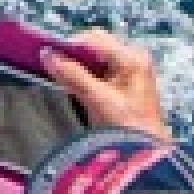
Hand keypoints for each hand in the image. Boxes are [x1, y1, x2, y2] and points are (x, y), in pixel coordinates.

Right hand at [41, 29, 172, 140]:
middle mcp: (134, 58)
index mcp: (131, 58)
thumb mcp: (97, 99)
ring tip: (65, 80)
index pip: (93, 39)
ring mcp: (132, 70)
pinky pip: (102, 69)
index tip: (49, 57)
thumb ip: (71, 75)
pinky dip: (87, 75)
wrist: (147, 154)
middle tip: (56, 69)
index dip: (69, 46)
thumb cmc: (126, 126)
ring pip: (97, 57)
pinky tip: (77, 87)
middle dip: (74, 56)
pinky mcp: (127, 82)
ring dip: (79, 66)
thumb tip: (46, 54)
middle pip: (96, 45)